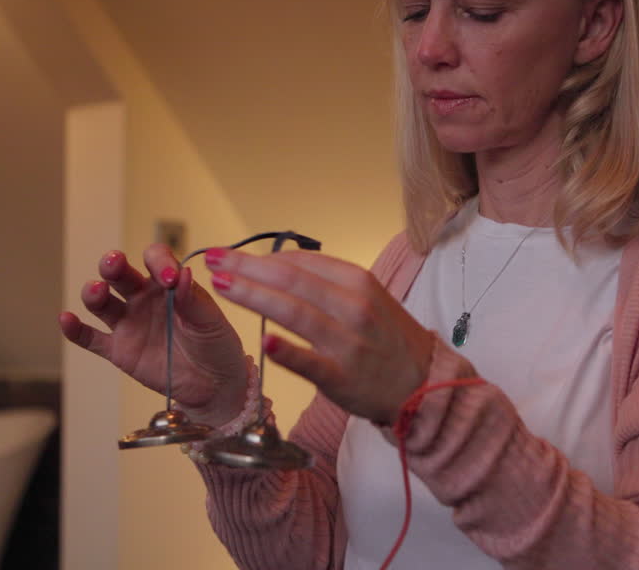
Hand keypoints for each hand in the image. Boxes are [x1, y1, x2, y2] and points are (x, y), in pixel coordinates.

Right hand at [59, 244, 247, 426]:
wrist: (215, 385)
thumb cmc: (216, 345)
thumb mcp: (211, 321)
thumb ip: (194, 299)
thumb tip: (183, 274)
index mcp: (168, 284)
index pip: (155, 259)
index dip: (158, 262)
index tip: (168, 278)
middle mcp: (143, 298)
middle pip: (120, 274)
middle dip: (113, 264)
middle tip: (114, 263)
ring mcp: (129, 323)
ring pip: (102, 302)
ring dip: (94, 293)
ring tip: (97, 291)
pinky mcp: (119, 350)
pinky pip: (91, 338)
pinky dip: (76, 329)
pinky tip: (67, 319)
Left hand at [204, 248, 434, 425]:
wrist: (425, 384)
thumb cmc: (389, 339)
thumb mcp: (367, 297)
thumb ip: (326, 282)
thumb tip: (280, 263)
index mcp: (357, 281)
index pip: (299, 263)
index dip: (258, 256)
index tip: (227, 254)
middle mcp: (353, 306)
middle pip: (291, 280)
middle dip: (246, 267)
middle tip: (212, 259)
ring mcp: (348, 342)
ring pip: (295, 312)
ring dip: (254, 295)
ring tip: (223, 285)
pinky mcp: (343, 377)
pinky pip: (311, 362)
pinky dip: (288, 352)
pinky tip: (265, 342)